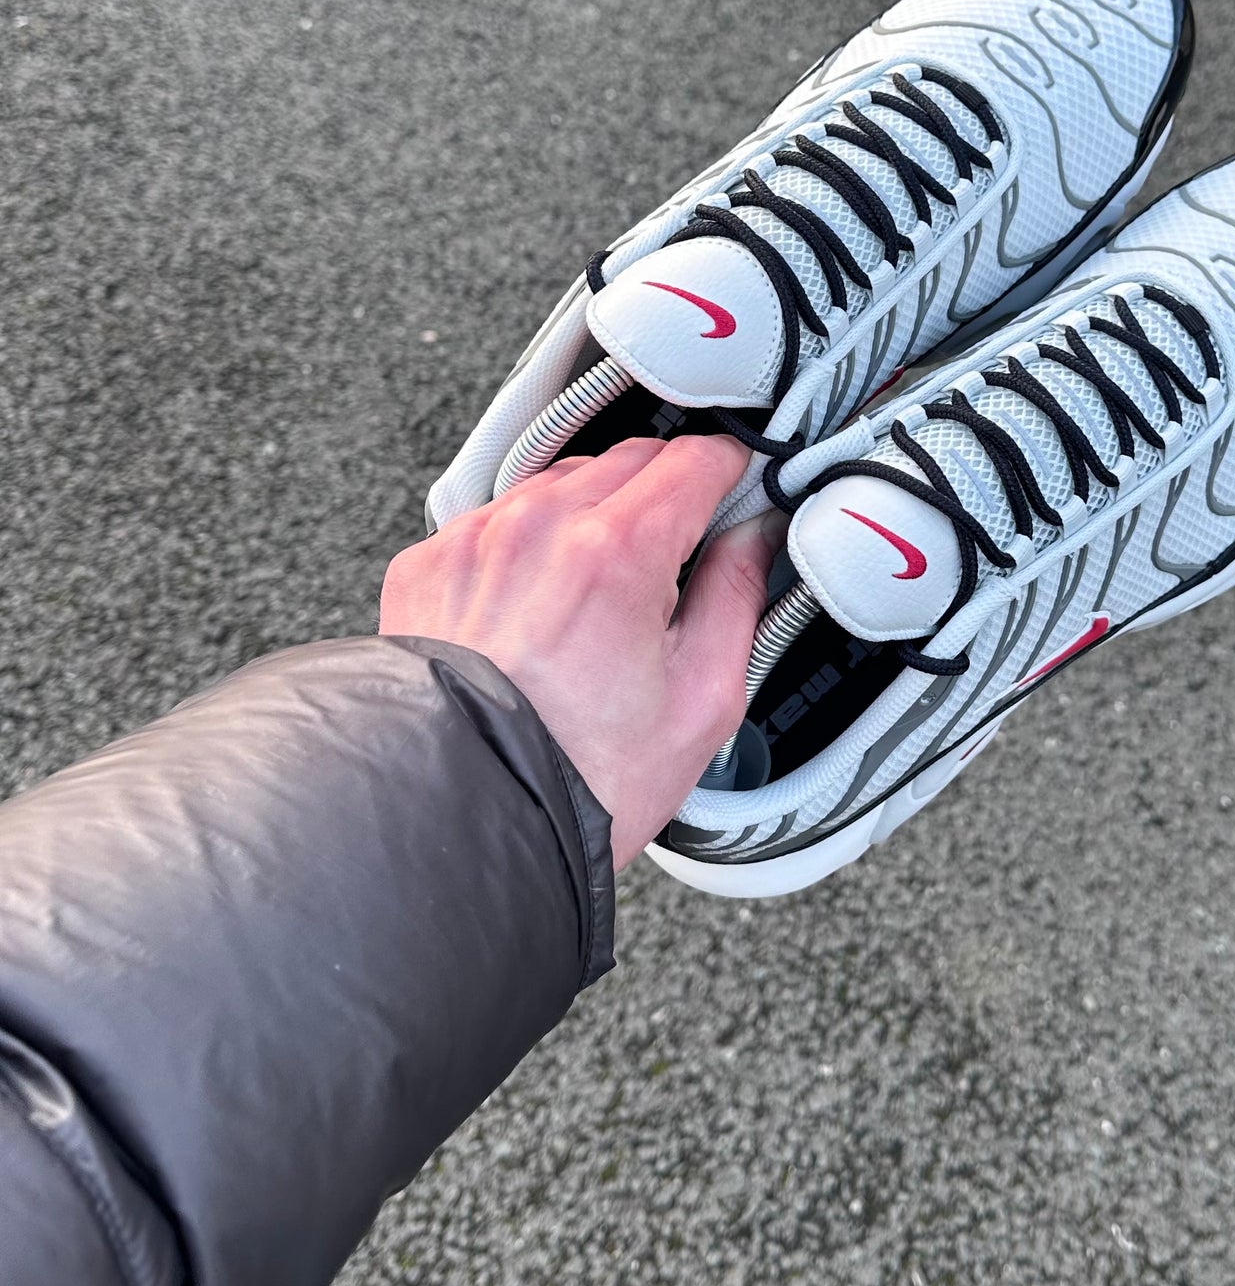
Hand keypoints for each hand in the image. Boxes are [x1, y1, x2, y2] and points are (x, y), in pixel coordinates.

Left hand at [380, 436, 778, 866]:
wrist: (464, 828)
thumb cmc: (579, 782)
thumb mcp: (702, 698)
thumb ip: (738, 595)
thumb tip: (755, 538)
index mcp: (614, 552)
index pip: (694, 457)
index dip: (732, 468)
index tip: (740, 486)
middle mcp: (537, 529)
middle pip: (631, 458)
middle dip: (669, 490)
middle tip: (686, 546)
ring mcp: (474, 541)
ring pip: (562, 480)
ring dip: (598, 509)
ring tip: (610, 587)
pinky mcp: (428, 565)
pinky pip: (499, 518)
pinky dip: (533, 541)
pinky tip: (546, 603)